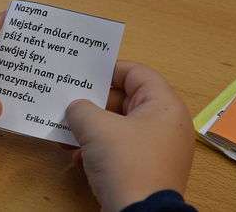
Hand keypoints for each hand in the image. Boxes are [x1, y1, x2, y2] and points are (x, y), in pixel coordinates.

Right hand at [65, 60, 193, 210]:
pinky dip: (99, 148)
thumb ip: (81, 108)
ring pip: (119, 126)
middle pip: (125, 100)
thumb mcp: (96, 127)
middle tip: (71, 101)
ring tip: (69, 130)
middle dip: (94, 103)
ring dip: (93, 128)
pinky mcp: (146, 166)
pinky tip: (77, 157)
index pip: (136, 73)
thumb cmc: (125, 163)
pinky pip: (120, 147)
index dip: (109, 69)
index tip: (86, 73)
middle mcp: (165, 123)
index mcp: (164, 105)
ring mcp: (157, 147)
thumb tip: (76, 108)